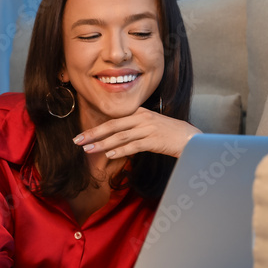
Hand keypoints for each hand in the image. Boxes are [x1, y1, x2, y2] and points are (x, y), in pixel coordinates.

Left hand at [74, 108, 200, 158]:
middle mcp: (141, 118)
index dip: (96, 128)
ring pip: (120, 136)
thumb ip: (133, 127)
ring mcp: (148, 129)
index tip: (81, 135)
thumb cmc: (169, 133)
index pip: (113, 120)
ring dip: (102, 144)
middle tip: (77, 141)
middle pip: (112, 126)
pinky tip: (109, 155)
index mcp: (139, 112)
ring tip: (88, 150)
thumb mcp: (150, 124)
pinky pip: (133, 146)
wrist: (190, 137)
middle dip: (93, 134)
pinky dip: (120, 150)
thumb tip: (114, 139)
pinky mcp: (153, 140)